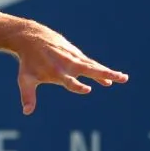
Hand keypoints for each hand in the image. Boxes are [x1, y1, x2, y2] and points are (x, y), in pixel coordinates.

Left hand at [10, 24, 127, 114]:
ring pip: (94, 66)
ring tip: (124, 78)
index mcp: (57, 72)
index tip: (88, 89)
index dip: (77, 85)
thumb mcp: (25, 79)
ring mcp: (74, 58)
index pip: (69, 81)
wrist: (30, 37)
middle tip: (119, 79)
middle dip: (103, 74)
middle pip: (88, 70)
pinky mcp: (76, 54)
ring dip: (108, 72)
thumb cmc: (28, 62)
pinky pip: (91, 63)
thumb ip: (28, 96)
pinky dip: (100, 70)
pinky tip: (109, 79)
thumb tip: (26, 113)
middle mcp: (68, 64)